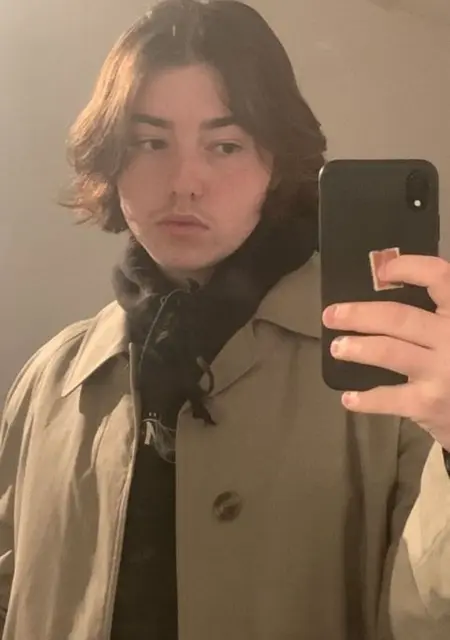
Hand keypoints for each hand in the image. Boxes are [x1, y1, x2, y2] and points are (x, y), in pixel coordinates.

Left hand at [322, 255, 449, 450]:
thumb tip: (387, 284)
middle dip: (359, 314)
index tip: (383, 270)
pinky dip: (365, 399)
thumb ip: (436, 312)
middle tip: (331, 315)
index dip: (408, 267)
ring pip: (387, 351)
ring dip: (356, 348)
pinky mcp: (428, 403)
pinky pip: (387, 397)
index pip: (439, 276)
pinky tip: (349, 398)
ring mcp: (441, 371)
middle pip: (398, 317)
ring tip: (337, 347)